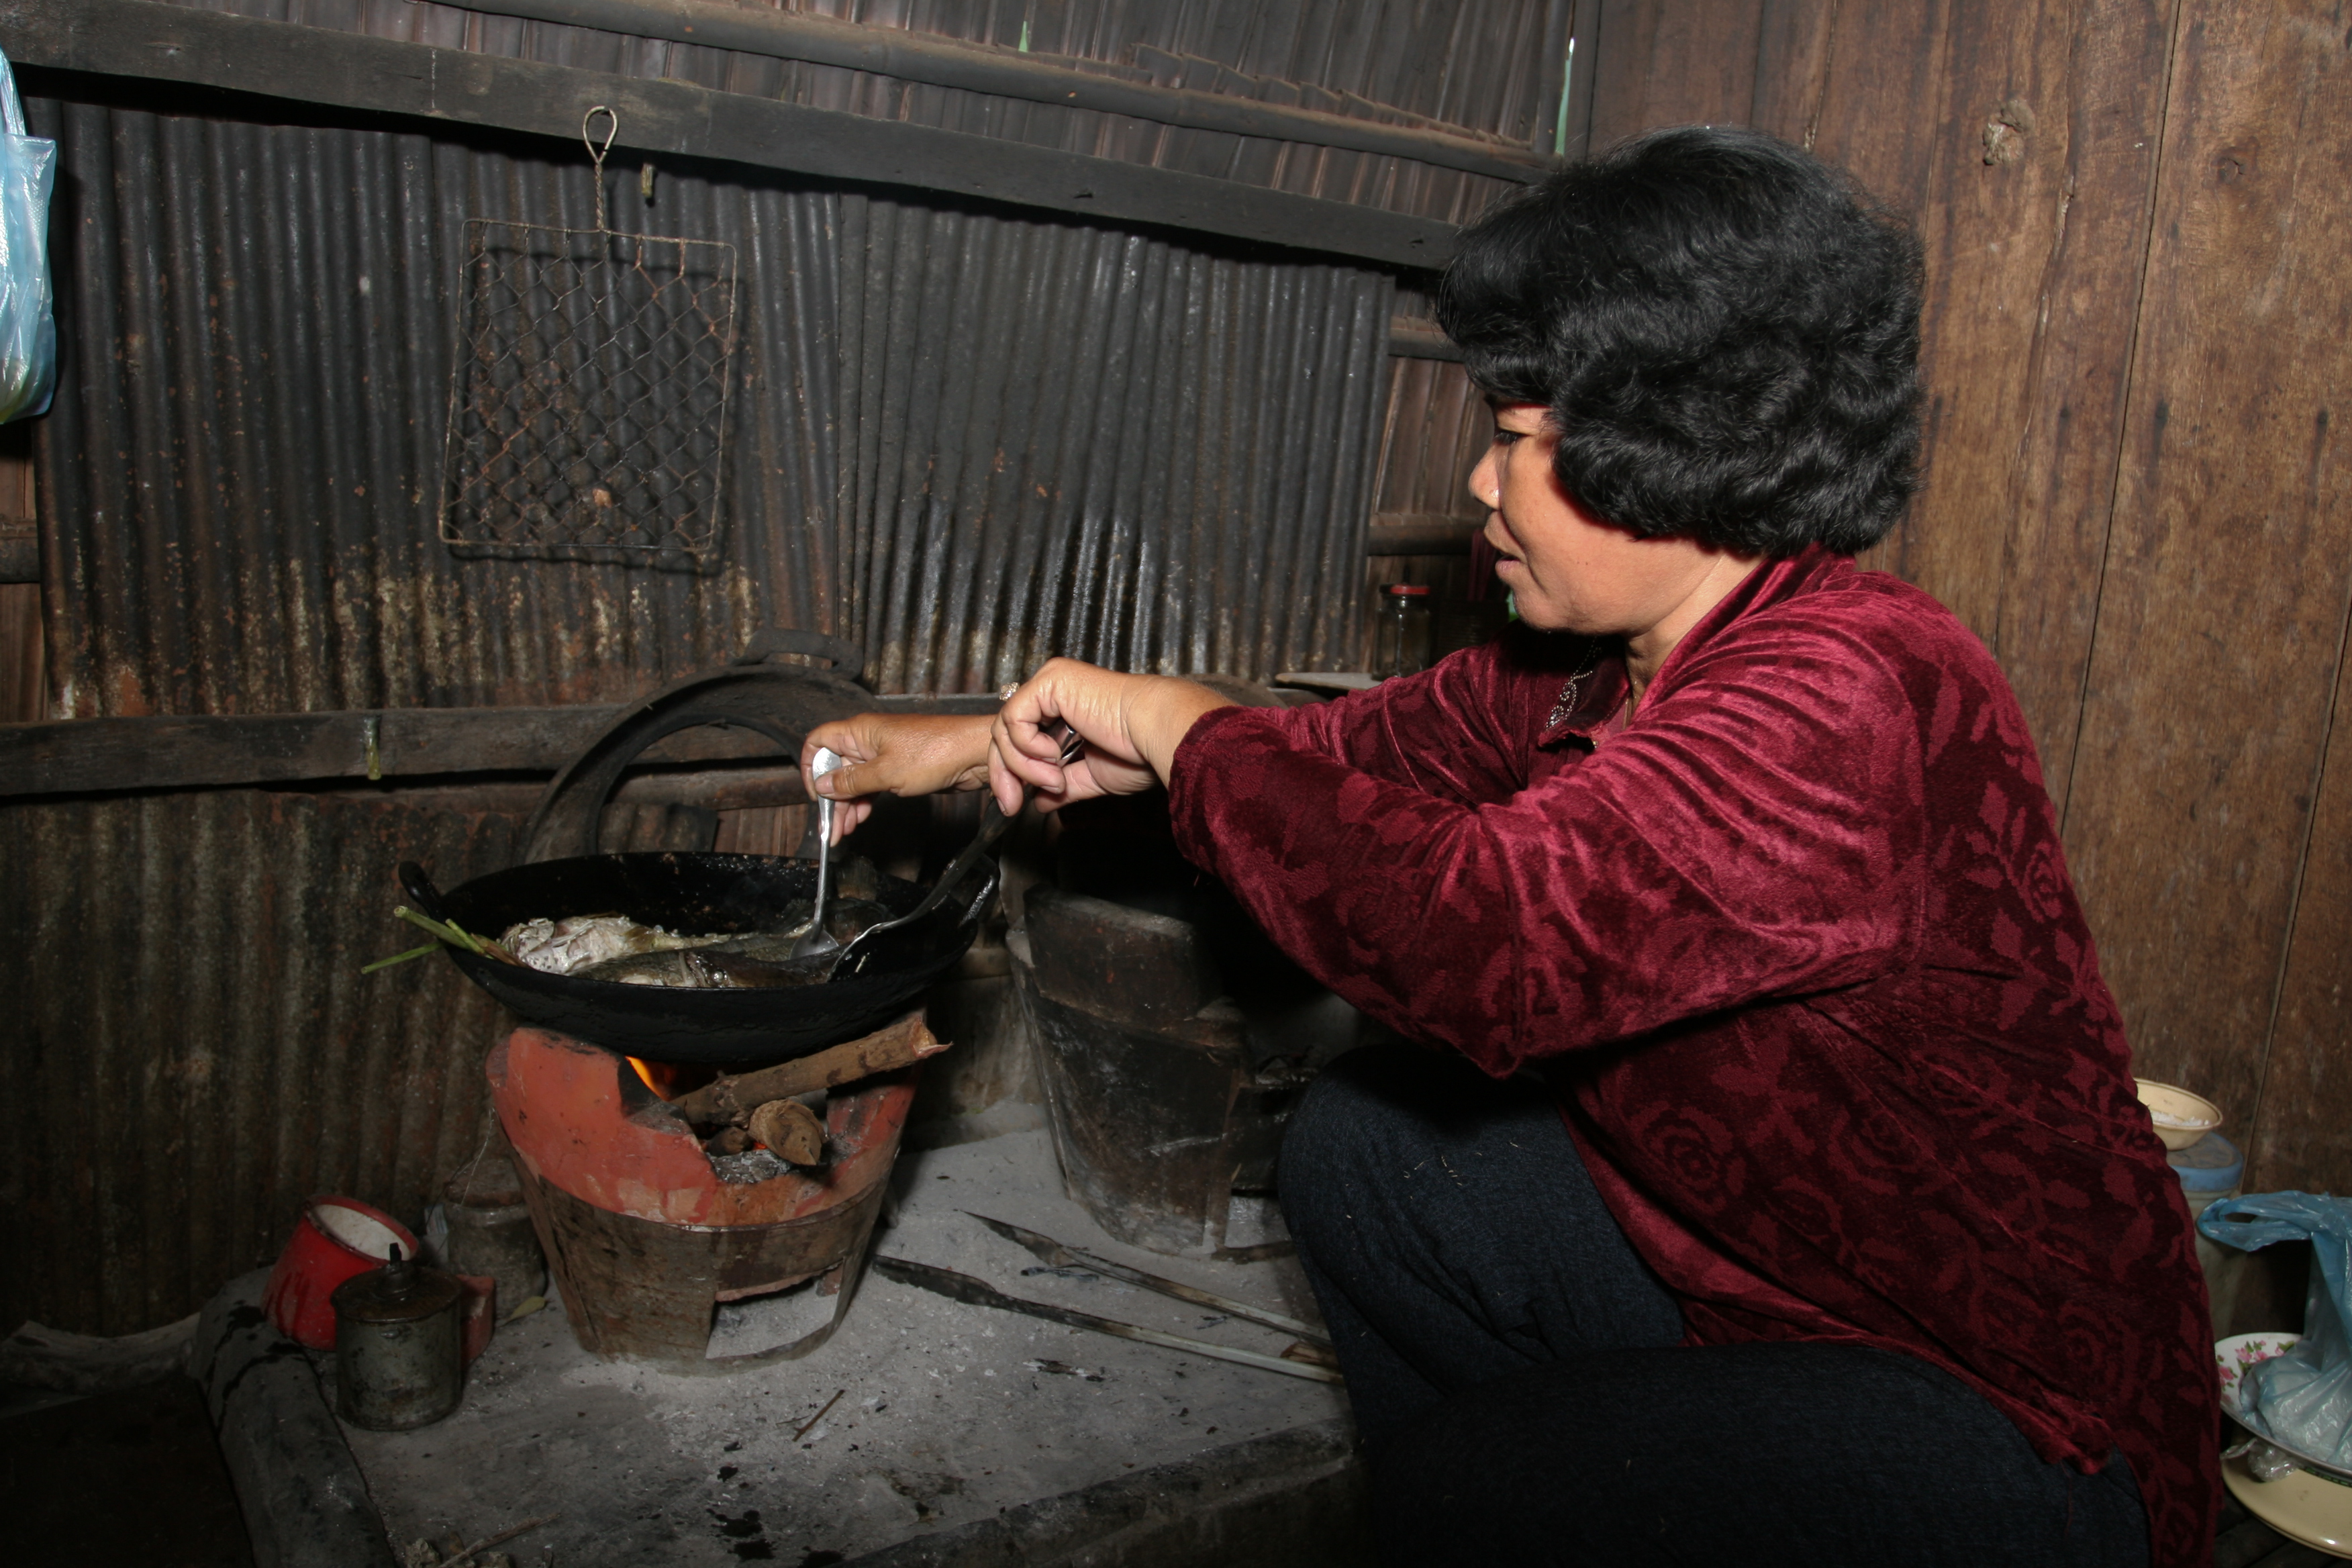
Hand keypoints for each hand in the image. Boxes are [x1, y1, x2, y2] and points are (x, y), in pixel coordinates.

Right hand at [800, 712, 993, 841]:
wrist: (974, 754)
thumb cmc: (935, 752)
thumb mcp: (885, 772)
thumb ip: (851, 781)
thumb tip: (822, 785)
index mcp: (859, 731)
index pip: (819, 741)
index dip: (811, 766)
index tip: (815, 793)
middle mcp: (868, 740)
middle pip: (835, 767)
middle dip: (830, 798)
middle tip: (830, 828)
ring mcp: (884, 754)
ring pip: (854, 780)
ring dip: (847, 805)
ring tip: (844, 831)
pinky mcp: (899, 768)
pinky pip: (872, 785)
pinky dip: (864, 802)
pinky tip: (861, 818)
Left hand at [988, 659, 1233, 815]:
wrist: (1156, 733)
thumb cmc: (1138, 749)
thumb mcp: (1093, 775)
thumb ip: (1064, 785)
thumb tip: (1040, 802)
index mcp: (1064, 708)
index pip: (1019, 739)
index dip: (1013, 774)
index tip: (1015, 804)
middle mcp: (1053, 691)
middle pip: (1004, 734)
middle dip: (1005, 775)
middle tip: (1012, 804)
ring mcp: (1050, 683)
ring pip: (1005, 729)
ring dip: (1023, 765)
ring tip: (1053, 780)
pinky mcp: (1050, 681)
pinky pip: (1015, 717)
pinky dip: (1027, 745)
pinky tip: (1054, 756)